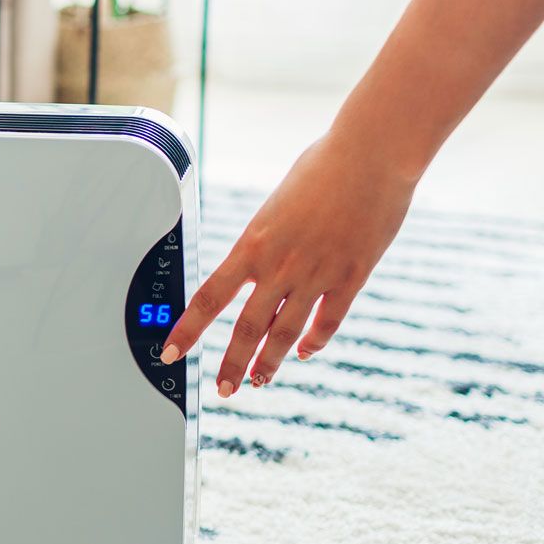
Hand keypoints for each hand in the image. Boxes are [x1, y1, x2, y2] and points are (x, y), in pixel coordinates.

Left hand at [162, 130, 416, 396]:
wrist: (372, 153)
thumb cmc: (323, 166)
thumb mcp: (276, 204)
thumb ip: (265, 240)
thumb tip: (260, 262)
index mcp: (253, 243)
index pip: (209, 297)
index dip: (187, 331)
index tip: (170, 353)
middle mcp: (281, 266)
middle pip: (247, 328)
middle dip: (232, 364)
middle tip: (223, 390)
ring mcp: (318, 274)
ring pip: (286, 334)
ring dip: (270, 363)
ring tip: (259, 380)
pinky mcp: (353, 277)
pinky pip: (329, 321)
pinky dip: (315, 341)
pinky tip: (306, 352)